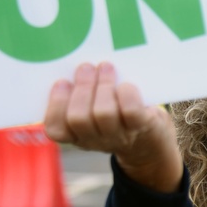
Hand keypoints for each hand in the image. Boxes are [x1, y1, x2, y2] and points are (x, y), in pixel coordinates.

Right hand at [44, 62, 182, 192]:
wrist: (151, 139)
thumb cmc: (116, 115)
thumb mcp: (93, 108)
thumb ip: (82, 93)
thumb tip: (79, 65)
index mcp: (76, 135)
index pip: (55, 129)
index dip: (56, 104)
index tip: (62, 81)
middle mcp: (95, 140)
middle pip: (79, 119)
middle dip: (82, 88)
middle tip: (86, 67)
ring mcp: (119, 137)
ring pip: (104, 113)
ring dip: (103, 85)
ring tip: (107, 67)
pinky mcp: (142, 127)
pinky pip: (130, 111)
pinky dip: (126, 93)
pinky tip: (126, 84)